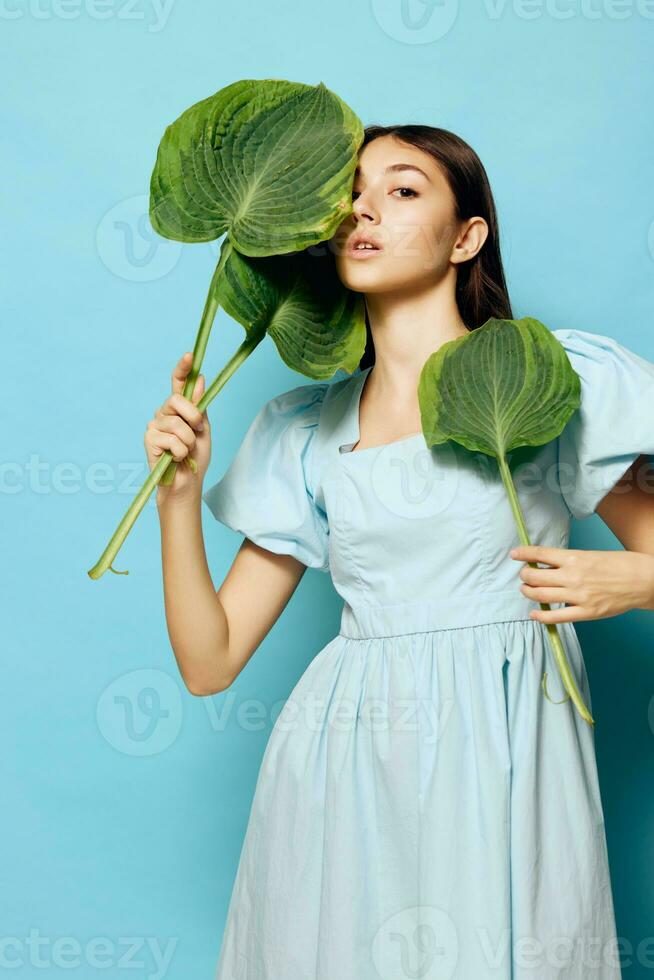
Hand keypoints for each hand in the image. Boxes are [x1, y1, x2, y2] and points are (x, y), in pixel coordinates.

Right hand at [144, 352, 211, 504]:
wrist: (188, 482)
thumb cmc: (196, 456)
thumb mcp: (203, 429)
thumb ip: (199, 405)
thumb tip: (200, 379)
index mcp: (180, 408)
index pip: (178, 383)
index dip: (182, 368)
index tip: (190, 355)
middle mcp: (164, 413)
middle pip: (177, 400)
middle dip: (193, 418)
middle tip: (197, 432)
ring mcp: (154, 425)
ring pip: (177, 423)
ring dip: (189, 441)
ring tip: (186, 451)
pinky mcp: (149, 439)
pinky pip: (171, 439)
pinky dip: (180, 451)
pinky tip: (176, 458)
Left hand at [509, 545, 653, 622]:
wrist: (644, 580)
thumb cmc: (620, 565)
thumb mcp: (591, 555)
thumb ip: (569, 561)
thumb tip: (548, 565)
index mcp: (575, 558)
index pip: (540, 554)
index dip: (523, 554)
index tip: (514, 555)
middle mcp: (573, 576)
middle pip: (534, 576)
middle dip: (524, 575)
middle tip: (524, 575)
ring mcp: (578, 596)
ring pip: (540, 595)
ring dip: (528, 592)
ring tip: (527, 590)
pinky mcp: (585, 612)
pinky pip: (556, 617)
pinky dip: (541, 616)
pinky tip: (534, 613)